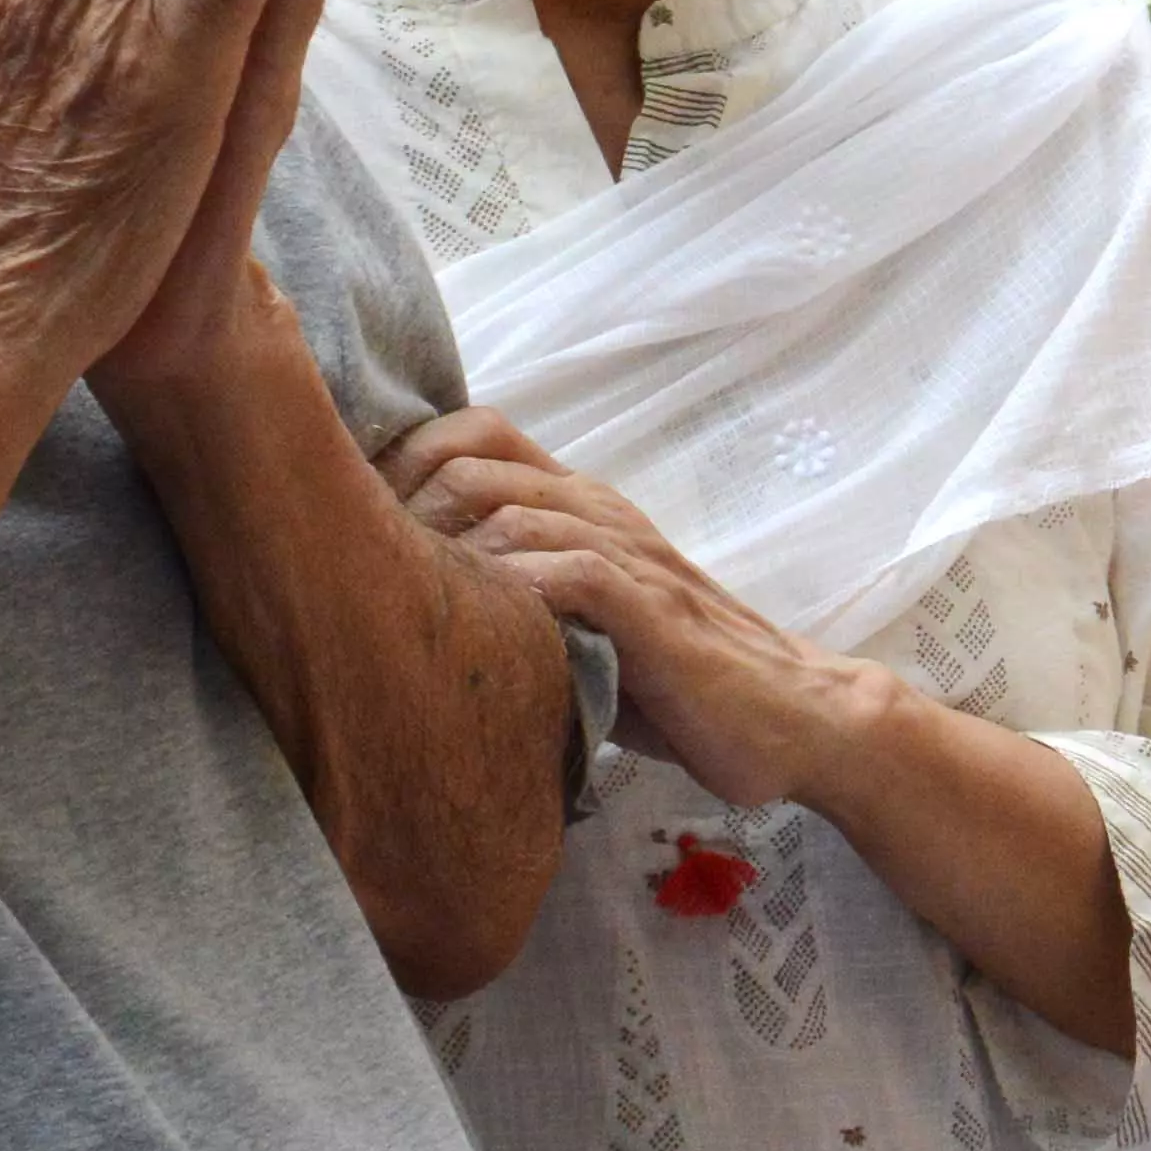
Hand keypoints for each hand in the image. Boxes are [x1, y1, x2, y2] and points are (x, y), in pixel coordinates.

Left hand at [390, 408, 868, 812]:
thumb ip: (520, 595)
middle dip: (400, 507)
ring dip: (445, 551)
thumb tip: (412, 606)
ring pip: (510, 508)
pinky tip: (485, 628)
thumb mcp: (583, 624)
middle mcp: (602, 513)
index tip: (357, 524)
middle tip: (362, 572)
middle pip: (472, 460)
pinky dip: (514, 589)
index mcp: (582, 506)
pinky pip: (568, 571)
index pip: (476, 432)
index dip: (402, 461)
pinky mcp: (653, 613)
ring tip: (406, 604)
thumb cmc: (679, 683)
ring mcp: (630, 557)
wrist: (794, 718)